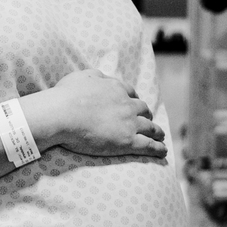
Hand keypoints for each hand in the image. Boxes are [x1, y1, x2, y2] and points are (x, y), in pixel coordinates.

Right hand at [23, 69, 166, 158]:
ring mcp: (129, 123)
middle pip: (143, 109)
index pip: (130, 93)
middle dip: (147, 114)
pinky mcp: (128, 141)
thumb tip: (102, 78)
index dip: (134, 99)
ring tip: (160, 135)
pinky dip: (158, 148)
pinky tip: (163, 151)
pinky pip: (148, 145)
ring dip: (157, 131)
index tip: (135, 103)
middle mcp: (126, 105)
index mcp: (115, 89)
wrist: (64, 114)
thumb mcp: (83, 76)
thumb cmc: (67, 95)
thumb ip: (95, 76)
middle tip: (149, 119)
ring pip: (150, 127)